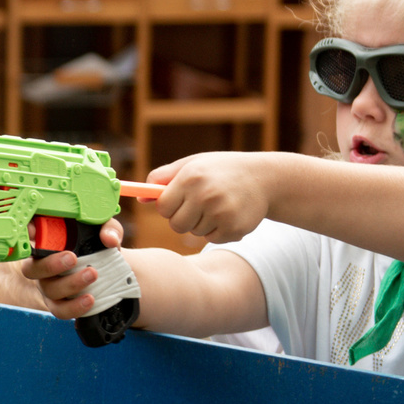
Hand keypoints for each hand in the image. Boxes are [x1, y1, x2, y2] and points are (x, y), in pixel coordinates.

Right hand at [17, 219, 124, 318]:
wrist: (112, 273)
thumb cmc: (101, 247)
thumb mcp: (108, 232)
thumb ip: (109, 229)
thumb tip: (108, 239)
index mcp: (47, 244)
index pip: (29, 236)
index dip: (27, 233)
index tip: (34, 230)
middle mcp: (42, 266)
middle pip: (31, 269)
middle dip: (51, 264)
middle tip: (72, 258)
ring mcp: (49, 288)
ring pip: (49, 290)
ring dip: (71, 284)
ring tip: (92, 274)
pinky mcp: (60, 306)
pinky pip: (61, 310)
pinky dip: (75, 306)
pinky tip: (90, 299)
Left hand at [147, 152, 270, 243]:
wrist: (264, 178)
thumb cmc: (221, 170)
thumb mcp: (192, 164)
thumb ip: (164, 178)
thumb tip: (139, 197)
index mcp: (191, 177)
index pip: (163, 206)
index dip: (168, 206)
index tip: (177, 200)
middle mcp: (205, 195)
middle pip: (175, 224)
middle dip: (182, 217)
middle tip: (197, 205)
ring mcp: (221, 213)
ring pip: (193, 233)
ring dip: (200, 223)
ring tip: (215, 206)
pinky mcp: (234, 228)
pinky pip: (211, 239)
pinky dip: (216, 231)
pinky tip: (227, 215)